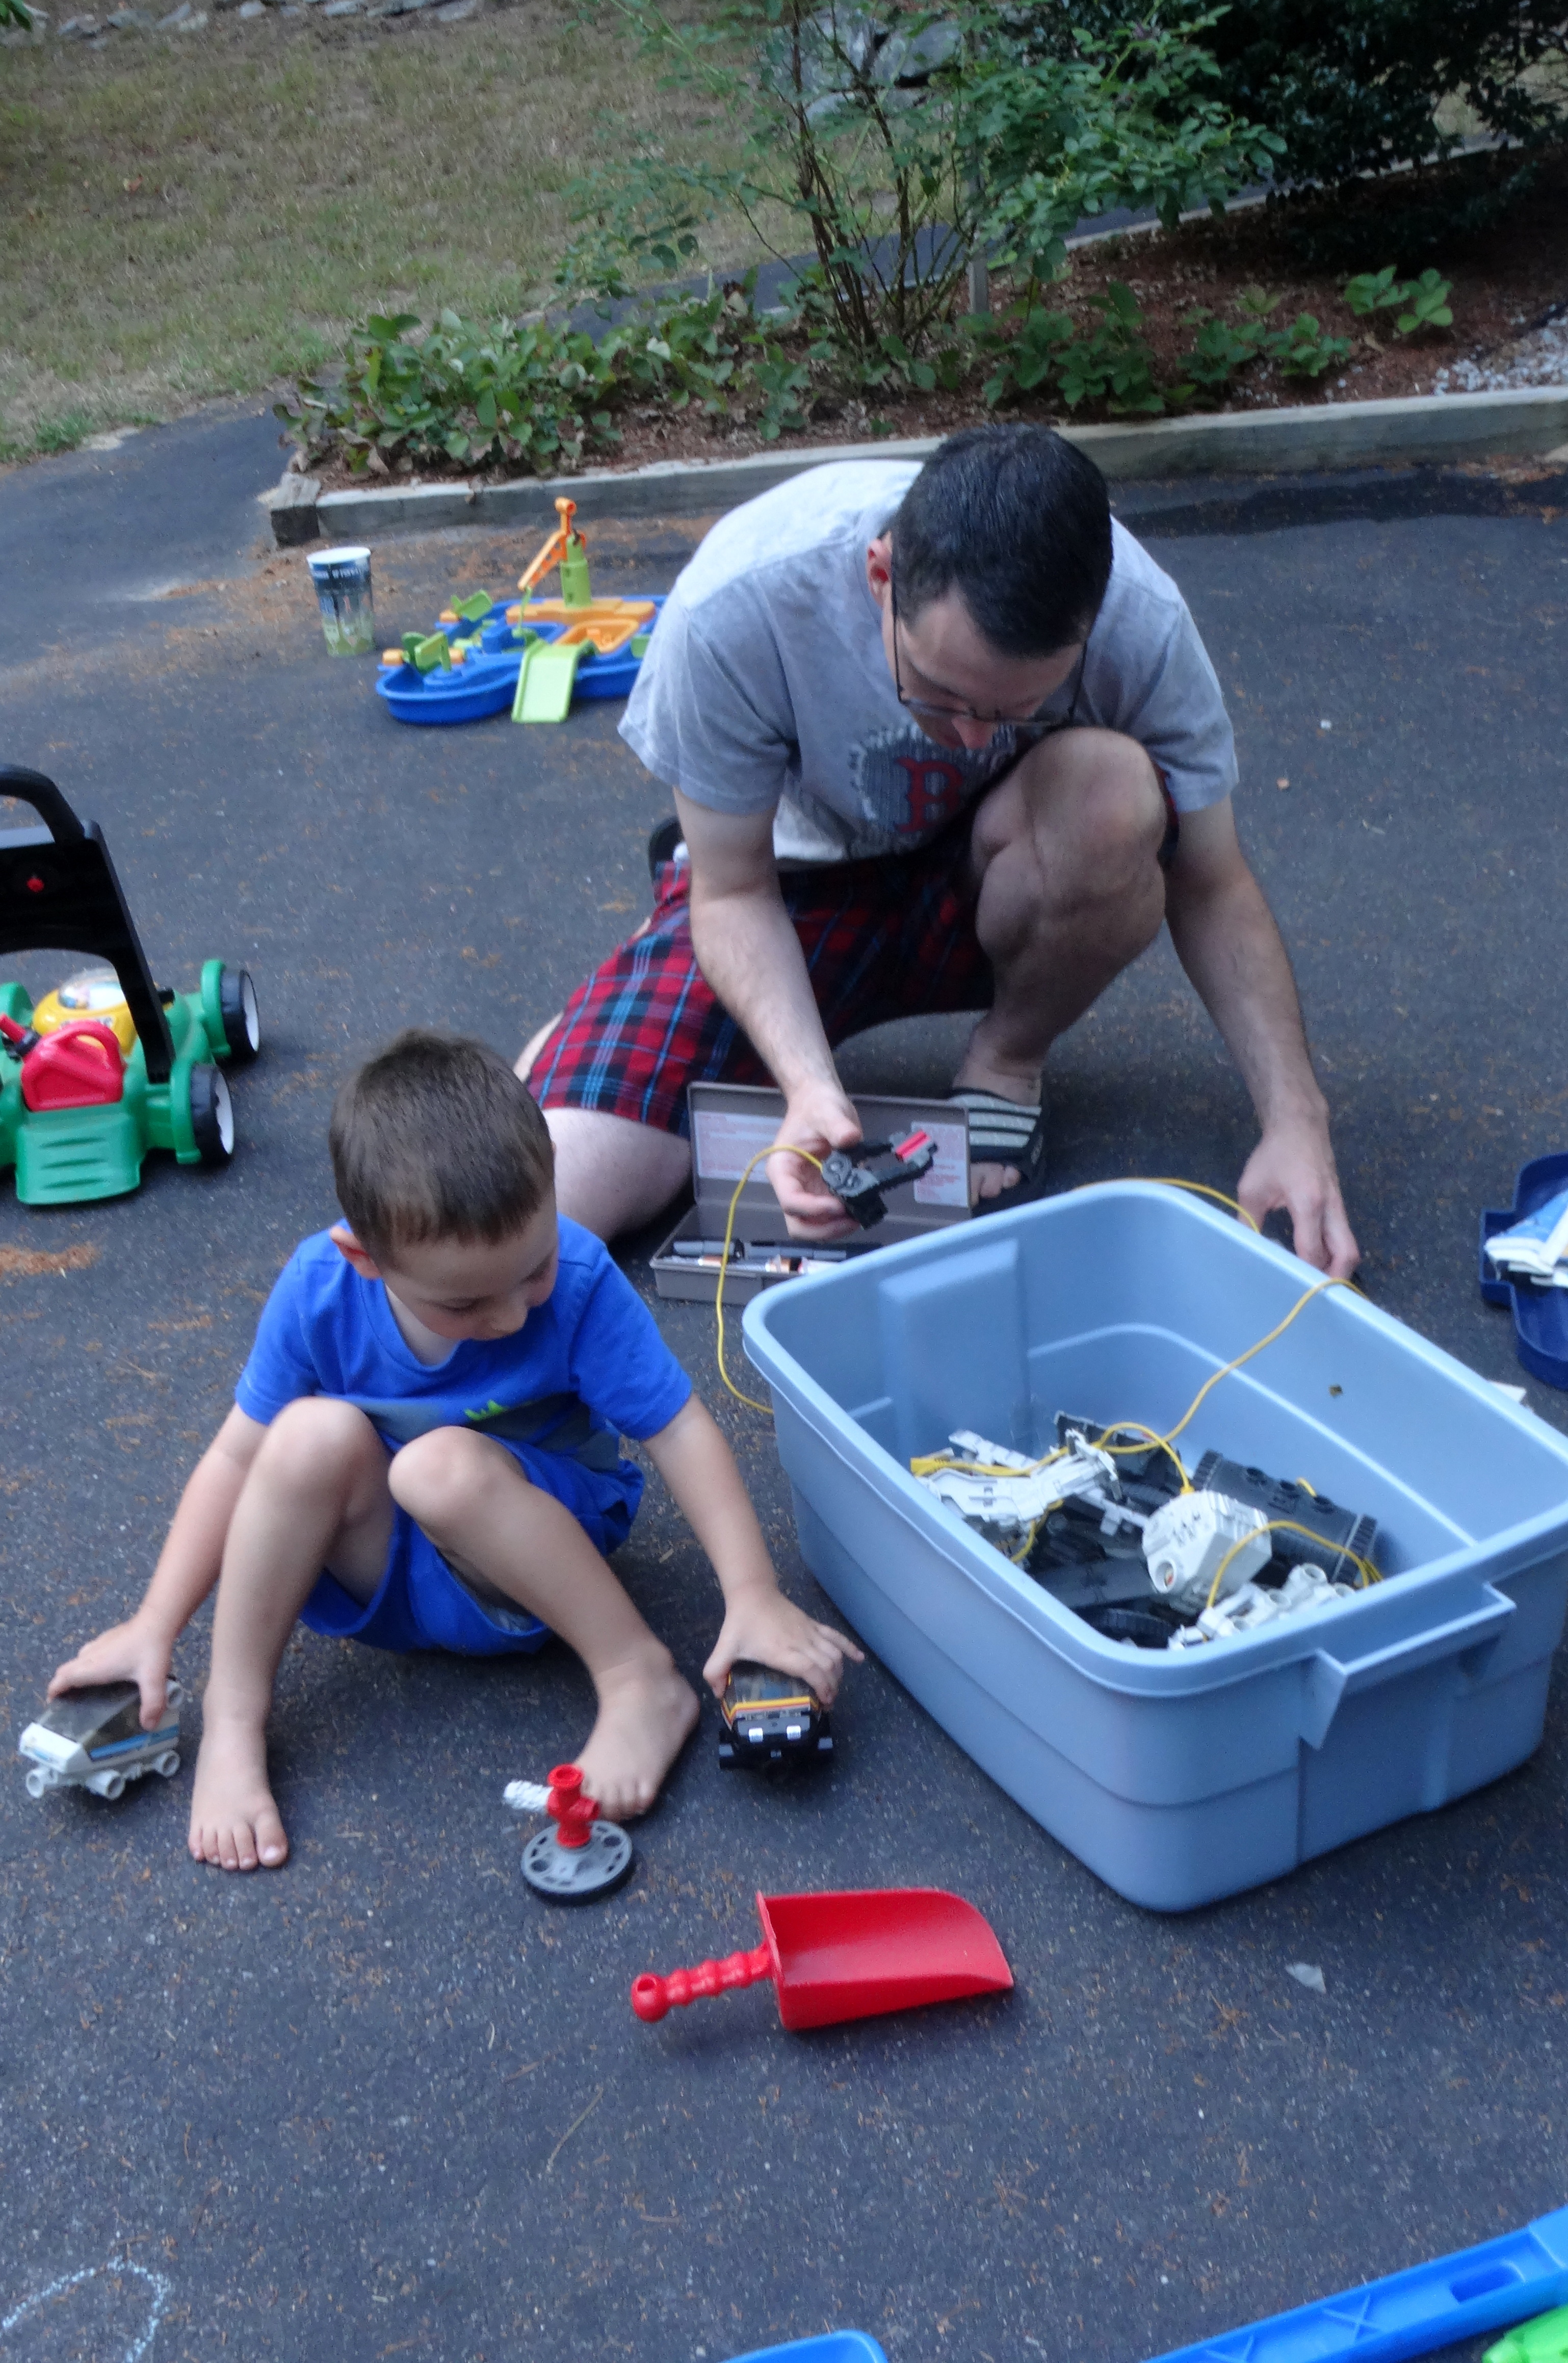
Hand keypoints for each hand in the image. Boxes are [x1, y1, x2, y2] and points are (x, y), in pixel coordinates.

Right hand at [48, 1618, 173, 1729]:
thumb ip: (152, 1704)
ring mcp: (99, 1643)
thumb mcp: (153, 1680)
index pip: (64, 1677)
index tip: (52, 1703)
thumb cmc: (150, 1649)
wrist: (158, 1620)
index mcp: (94, 1666)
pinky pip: (90, 1653)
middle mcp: (92, 1654)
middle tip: (69, 1701)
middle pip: (67, 1670)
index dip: (54, 1690)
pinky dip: (88, 1664)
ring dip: (75, 1673)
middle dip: (62, 1685)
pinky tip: (106, 1671)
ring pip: (78, 1660)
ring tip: (85, 1689)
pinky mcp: (108, 1637)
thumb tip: (148, 1726)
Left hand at [702, 1584, 864, 1704]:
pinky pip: (836, 1636)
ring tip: (834, 1689)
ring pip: (834, 1653)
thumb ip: (715, 1672)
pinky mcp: (813, 1625)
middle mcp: (801, 1642)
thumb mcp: (724, 1648)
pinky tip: (859, 1659)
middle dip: (832, 1688)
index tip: (823, 1703)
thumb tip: (718, 1695)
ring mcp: (810, 1632)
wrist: (753, 1593)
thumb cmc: (740, 1623)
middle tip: (826, 1704)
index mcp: (782, 1651)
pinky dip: (849, 1648)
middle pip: (828, 1666)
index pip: (812, 1671)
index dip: (822, 1688)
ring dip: (839, 1673)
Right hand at [766, 1080, 863, 1241]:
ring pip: (813, 1227)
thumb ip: (837, 1126)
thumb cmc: (817, 1106)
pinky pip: (829, 1219)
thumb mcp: (827, 1110)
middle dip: (825, 1229)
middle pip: (798, 1225)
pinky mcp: (822, 1195)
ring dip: (835, 1229)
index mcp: (782, 1169)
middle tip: (852, 1219)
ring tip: (860, 1215)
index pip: (790, 1200)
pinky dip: (843, 1221)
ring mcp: (806, 1193)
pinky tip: (862, 1208)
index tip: (840, 1205)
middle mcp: (791, 1187)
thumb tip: (850, 1138)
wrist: (820, 1103)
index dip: (813, 1209)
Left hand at [1237, 1117, 1358, 1277]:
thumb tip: (1246, 1251)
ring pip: (1348, 1247)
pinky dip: (1333, 1253)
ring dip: (1335, 1267)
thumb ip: (1249, 1221)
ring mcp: (1340, 1207)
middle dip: (1334, 1278)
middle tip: (1312, 1293)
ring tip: (1312, 1282)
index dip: (1305, 1273)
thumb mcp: (1252, 1188)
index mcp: (1309, 1203)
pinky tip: (1314, 1261)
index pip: (1312, 1250)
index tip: (1293, 1290)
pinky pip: (1342, 1236)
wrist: (1301, 1125)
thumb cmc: (1274, 1155)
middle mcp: (1332, 1208)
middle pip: (1347, 1254)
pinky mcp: (1339, 1206)